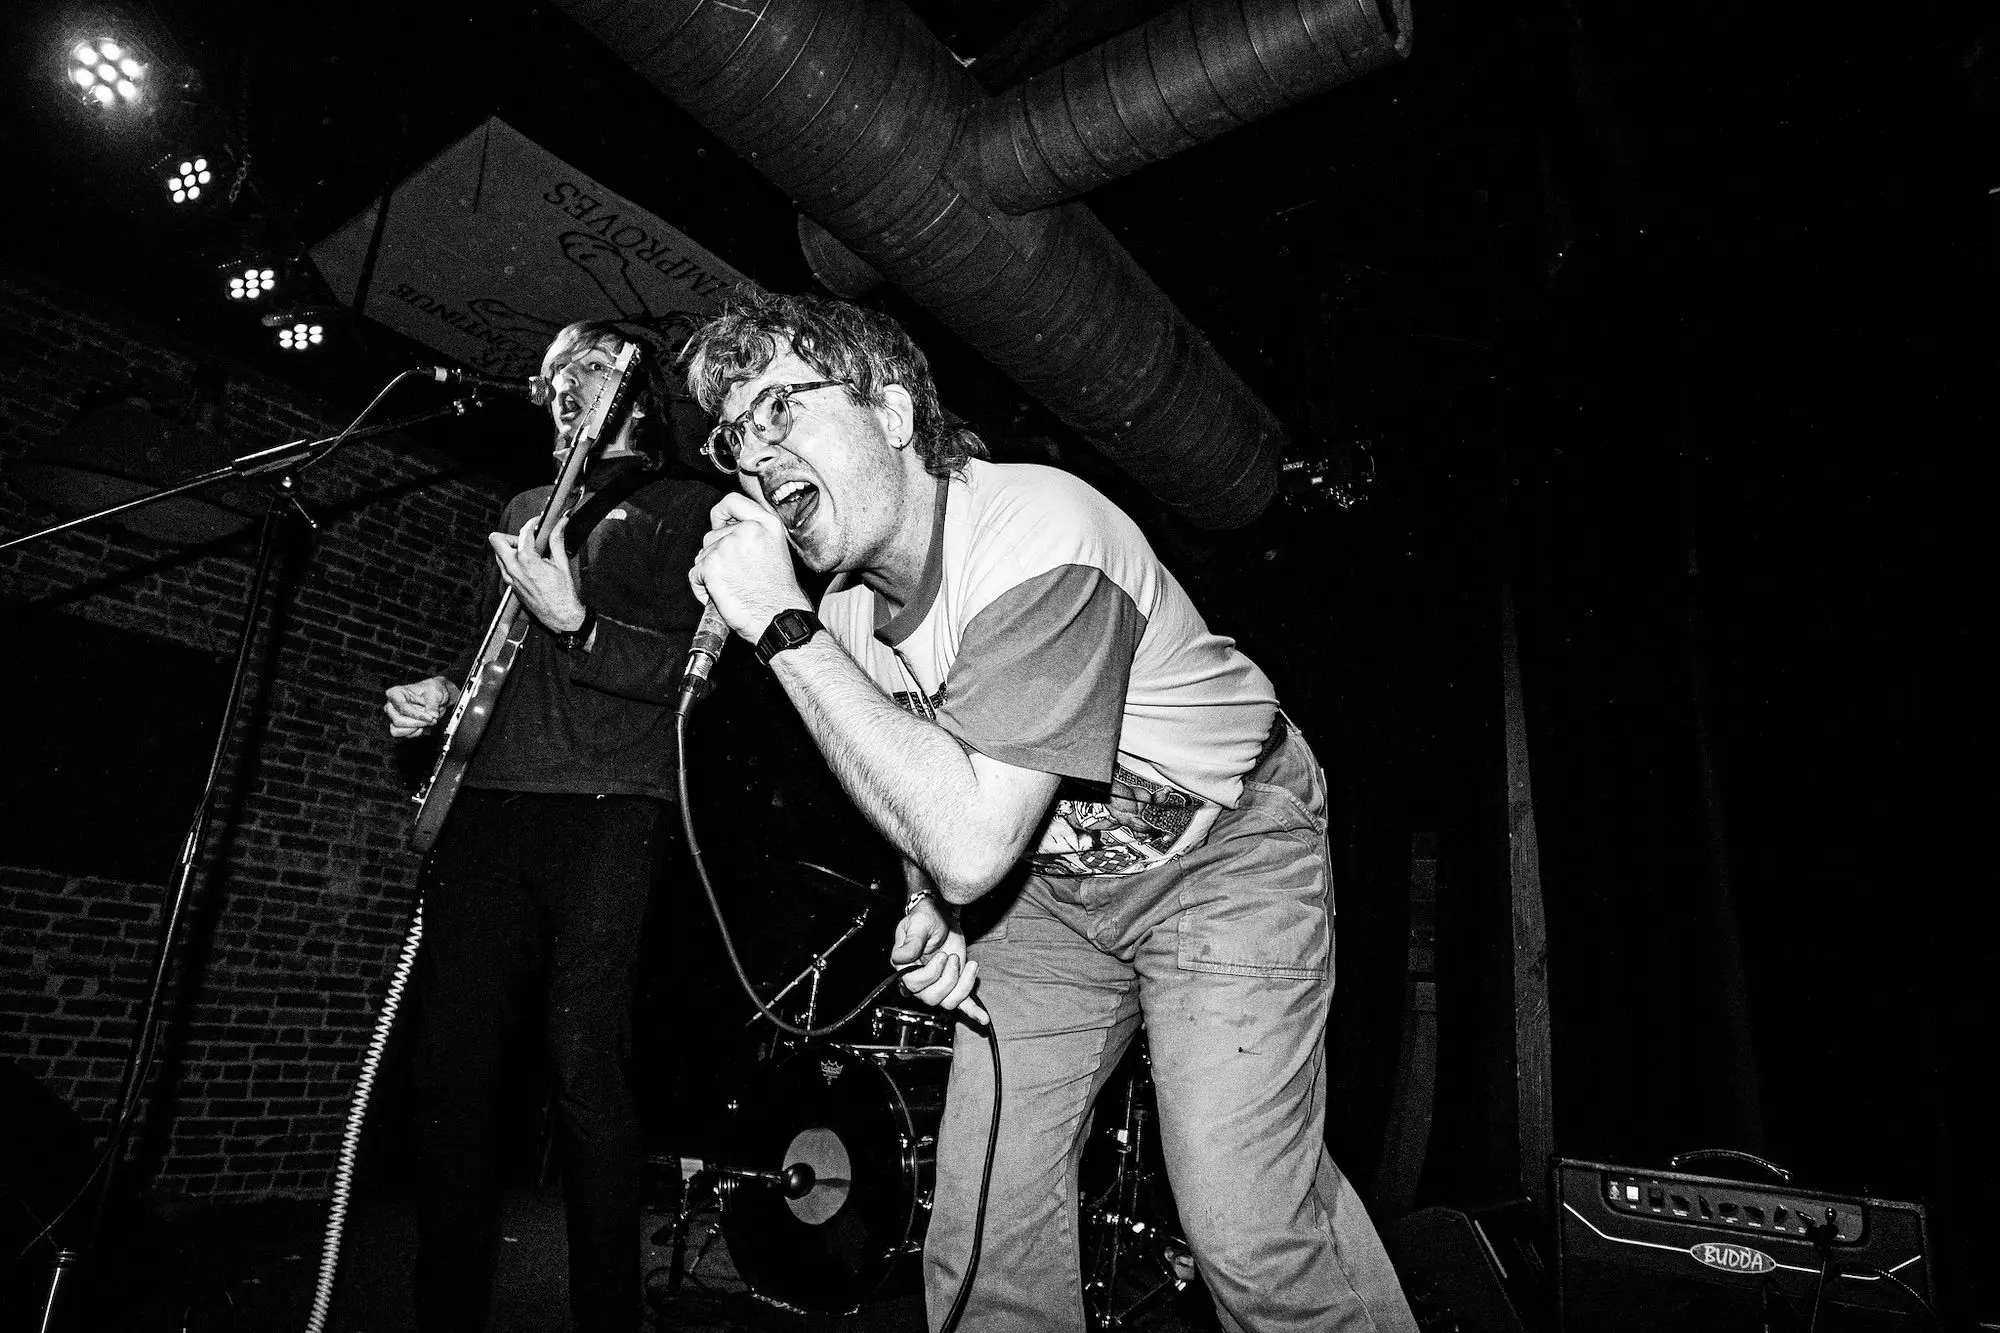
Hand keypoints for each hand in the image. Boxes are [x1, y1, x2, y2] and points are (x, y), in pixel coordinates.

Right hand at [384, 676, 459, 737]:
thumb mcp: (435, 692)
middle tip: (433, 720)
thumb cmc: (432, 690)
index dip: (417, 715)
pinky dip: (417, 732)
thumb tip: (433, 715)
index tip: (431, 717)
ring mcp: (394, 717)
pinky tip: (425, 724)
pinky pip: (405, 735)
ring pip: (398, 730)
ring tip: (429, 722)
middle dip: (417, 723)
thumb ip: (433, 703)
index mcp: (395, 693)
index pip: (402, 708)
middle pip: (398, 721)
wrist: (436, 697)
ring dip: (416, 728)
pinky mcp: (400, 727)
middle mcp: (391, 705)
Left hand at [491, 514, 588, 633]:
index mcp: (527, 560)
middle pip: (496, 540)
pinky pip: (503, 566)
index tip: (539, 522)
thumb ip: (557, 540)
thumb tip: (560, 524)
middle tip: (527, 540)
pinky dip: (512, 561)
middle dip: (512, 536)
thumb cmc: (562, 594)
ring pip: (498, 553)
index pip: (523, 532)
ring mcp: (509, 578)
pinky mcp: (510, 585)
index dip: (532, 523)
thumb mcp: (562, 563)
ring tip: (529, 553)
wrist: (560, 615)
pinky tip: (528, 564)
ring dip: (511, 549)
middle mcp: (513, 568)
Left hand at [689, 492, 809, 641]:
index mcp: (767, 524)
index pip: (732, 501)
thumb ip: (754, 535)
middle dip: (716, 555)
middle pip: (712, 535)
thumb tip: (728, 530)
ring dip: (709, 573)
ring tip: (732, 588)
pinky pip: (695, 574)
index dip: (720, 514)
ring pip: (702, 555)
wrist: (777, 619)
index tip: (719, 524)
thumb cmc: (779, 595)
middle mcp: (747, 530)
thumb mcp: (775, 551)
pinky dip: (702, 588)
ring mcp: (727, 546)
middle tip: (735, 576)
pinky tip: (721, 596)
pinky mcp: (712, 566)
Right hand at [891, 896, 984, 1019]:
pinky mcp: (954, 983)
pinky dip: (973, 1012)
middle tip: (954, 957)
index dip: (931, 974)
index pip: (914, 984)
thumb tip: (900, 957)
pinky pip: (962, 1003)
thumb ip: (911, 941)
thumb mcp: (918, 924)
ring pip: (948, 1002)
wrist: (942, 914)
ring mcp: (938, 984)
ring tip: (969, 965)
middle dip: (948, 979)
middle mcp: (920, 980)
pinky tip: (983, 1019)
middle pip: (932, 997)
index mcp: (906, 967)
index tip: (943, 956)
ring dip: (962, 986)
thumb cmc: (926, 917)